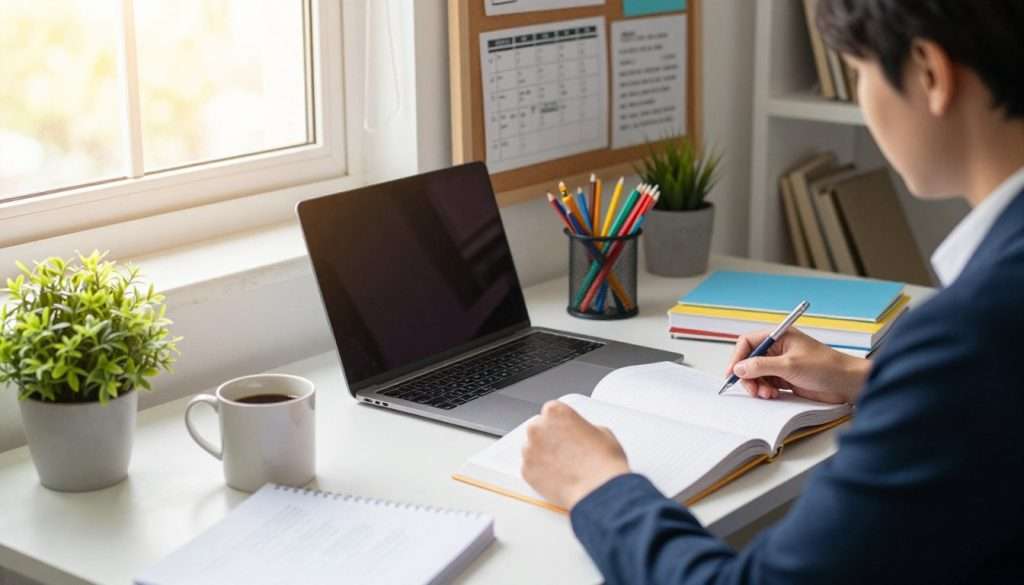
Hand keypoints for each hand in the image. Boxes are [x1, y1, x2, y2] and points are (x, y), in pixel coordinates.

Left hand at [521, 401, 629, 509]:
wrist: (598, 489)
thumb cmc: (602, 462)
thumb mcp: (601, 432)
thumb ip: (582, 427)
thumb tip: (580, 434)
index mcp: (555, 412)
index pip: (551, 411)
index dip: (560, 423)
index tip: (565, 431)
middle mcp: (537, 428)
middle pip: (538, 428)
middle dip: (549, 438)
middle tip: (565, 450)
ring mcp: (529, 450)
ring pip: (532, 449)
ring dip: (543, 455)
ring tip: (563, 466)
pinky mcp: (526, 471)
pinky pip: (530, 468)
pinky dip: (540, 473)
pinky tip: (557, 477)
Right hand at [725, 328, 869, 403]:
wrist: (847, 384)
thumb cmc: (826, 367)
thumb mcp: (789, 365)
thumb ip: (761, 366)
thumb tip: (739, 368)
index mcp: (779, 337)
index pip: (748, 343)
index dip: (737, 357)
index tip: (732, 373)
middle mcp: (778, 349)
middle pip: (749, 360)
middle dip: (748, 376)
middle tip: (753, 389)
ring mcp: (781, 365)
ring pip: (756, 375)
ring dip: (757, 386)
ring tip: (768, 394)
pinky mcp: (786, 379)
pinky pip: (766, 384)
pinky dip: (765, 391)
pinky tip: (774, 395)